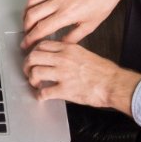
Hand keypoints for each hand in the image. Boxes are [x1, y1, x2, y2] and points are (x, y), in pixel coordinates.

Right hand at [21, 0, 140, 45]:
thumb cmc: (102, 0)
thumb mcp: (91, 25)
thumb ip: (74, 37)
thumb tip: (62, 44)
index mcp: (67, 14)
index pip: (41, 28)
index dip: (31, 39)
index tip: (27, 44)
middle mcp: (58, 1)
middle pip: (31, 16)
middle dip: (25, 28)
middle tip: (27, 35)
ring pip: (31, 2)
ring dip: (26, 14)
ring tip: (27, 22)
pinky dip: (32, 2)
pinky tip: (35, 7)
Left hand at [23, 41, 140, 110]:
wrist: (113, 83)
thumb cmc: (104, 71)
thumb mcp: (85, 53)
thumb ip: (70, 53)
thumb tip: (58, 55)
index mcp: (68, 49)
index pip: (42, 45)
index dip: (33, 51)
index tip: (32, 56)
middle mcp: (63, 59)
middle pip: (34, 57)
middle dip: (27, 65)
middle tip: (28, 70)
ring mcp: (63, 74)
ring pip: (35, 73)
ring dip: (31, 80)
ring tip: (35, 84)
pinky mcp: (65, 90)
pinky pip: (45, 92)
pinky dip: (40, 95)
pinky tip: (41, 97)